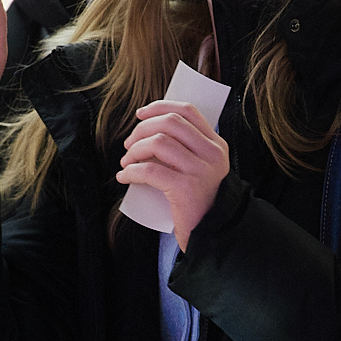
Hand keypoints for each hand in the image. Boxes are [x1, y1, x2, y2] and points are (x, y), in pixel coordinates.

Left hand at [116, 101, 229, 249]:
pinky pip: (150, 170)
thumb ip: (187, 150)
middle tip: (128, 144)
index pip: (188, 111)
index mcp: (216, 145)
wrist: (212, 232)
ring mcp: (200, 171)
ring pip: (159, 143)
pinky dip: (131, 171)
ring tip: (126, 162)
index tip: (140, 114)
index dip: (160, 107)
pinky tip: (124, 176)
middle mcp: (212, 154)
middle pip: (170, 123)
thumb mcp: (201, 169)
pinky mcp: (186, 189)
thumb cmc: (199, 201)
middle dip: (142, 129)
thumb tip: (150, 131)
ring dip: (134, 150)